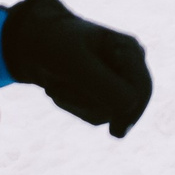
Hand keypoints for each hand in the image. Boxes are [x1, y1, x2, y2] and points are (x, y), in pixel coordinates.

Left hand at [2, 0, 151, 135]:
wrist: (32, 41)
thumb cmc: (54, 44)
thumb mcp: (75, 63)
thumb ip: (104, 85)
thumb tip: (130, 109)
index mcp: (128, 50)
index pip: (141, 89)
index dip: (132, 112)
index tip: (115, 133)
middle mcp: (128, 66)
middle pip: (125, 106)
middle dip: (88, 103)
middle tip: (54, 88)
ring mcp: (118, 81)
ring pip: (107, 114)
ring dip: (75, 104)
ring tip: (55, 82)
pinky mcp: (105, 95)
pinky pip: (95, 116)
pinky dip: (72, 106)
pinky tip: (59, 88)